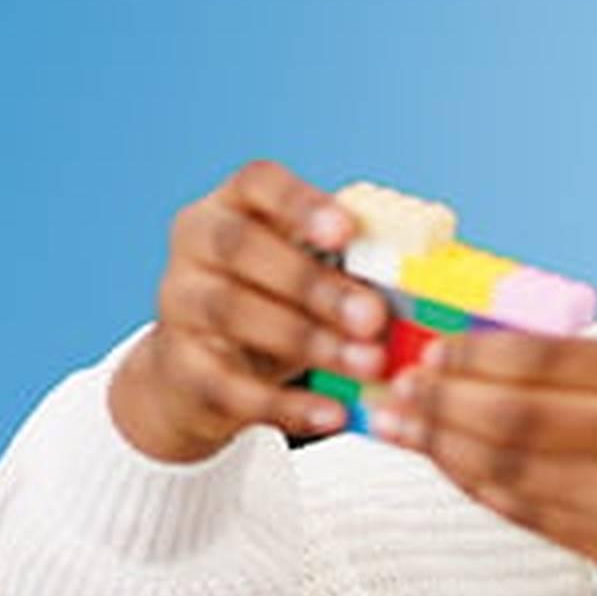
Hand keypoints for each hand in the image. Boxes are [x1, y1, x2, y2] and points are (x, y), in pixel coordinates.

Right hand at [110, 160, 392, 462]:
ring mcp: (177, 305)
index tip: (346, 231)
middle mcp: (194, 245)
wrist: (197, 372)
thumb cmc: (273, 303)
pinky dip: (286, 405)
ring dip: (309, 340)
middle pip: (244, 248)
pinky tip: (332, 413)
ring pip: (234, 313)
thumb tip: (419, 275)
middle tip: (373, 317)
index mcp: (231, 205)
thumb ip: (347, 261)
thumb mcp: (303, 270)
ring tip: (368, 364)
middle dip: (314, 284)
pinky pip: (230, 386)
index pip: (257, 182)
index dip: (300, 203)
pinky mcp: (178, 369)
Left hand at [374, 331, 596, 595]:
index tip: (428, 349)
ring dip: (443, 450)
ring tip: (401, 429)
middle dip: (438, 404)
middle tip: (391, 391)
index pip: (540, 358)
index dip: (470, 354)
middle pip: (511, 418)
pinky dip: (483, 492)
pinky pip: (533, 520)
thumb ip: (592, 370)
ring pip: (510, 475)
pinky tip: (454, 472)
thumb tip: (488, 356)